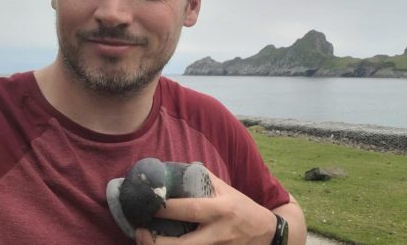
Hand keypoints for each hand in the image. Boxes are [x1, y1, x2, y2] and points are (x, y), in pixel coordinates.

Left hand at [135, 170, 276, 244]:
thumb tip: (176, 168)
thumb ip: (204, 179)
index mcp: (221, 209)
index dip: (167, 208)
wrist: (267, 233)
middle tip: (139, 231)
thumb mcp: (227, 190)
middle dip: (157, 242)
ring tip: (145, 241)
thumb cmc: (242, 207)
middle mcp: (219, 232)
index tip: (149, 204)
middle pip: (184, 244)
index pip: (190, 209)